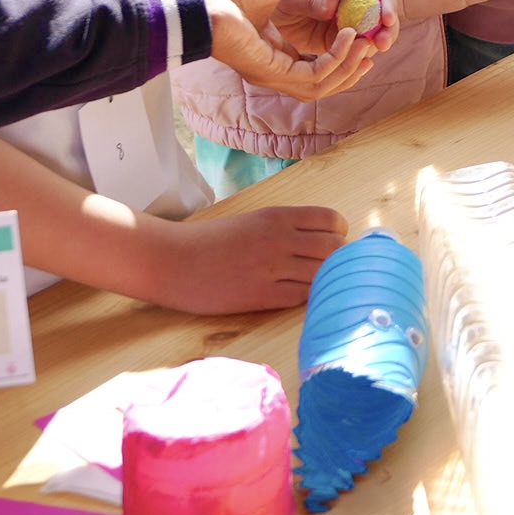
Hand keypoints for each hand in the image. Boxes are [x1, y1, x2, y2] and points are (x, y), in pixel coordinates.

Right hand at [151, 205, 347, 313]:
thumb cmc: (209, 241)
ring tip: (316, 285)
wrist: (173, 261)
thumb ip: (285, 228)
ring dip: (326, 281)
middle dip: (339, 259)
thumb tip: (321, 240)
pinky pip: (302, 297)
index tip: (332, 243)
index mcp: (277, 217)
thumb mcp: (252, 221)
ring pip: (323, 275)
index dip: (338, 234)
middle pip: (335, 249)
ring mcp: (272, 269)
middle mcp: (280, 239)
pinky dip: (306, 297)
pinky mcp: (262, 296)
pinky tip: (297, 296)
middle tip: (329, 268)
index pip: (332, 220)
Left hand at [193, 0, 390, 101]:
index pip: (314, 68)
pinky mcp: (272, 72)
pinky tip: (348, 37)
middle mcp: (274, 70)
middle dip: (351, 69)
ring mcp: (272, 74)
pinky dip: (336, 59)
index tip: (362, 41)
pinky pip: (314, 76)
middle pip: (323, 84)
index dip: (341, 59)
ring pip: (323, 86)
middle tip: (372, 49)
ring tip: (366, 43)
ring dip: (349, 66)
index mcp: (273, 55)